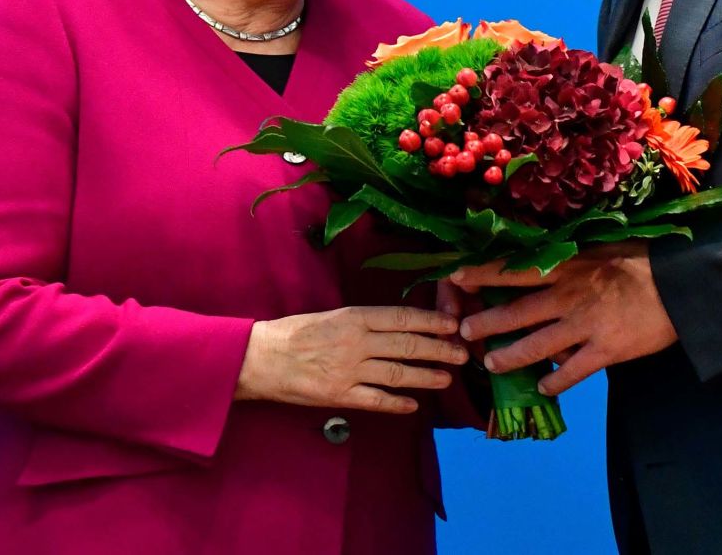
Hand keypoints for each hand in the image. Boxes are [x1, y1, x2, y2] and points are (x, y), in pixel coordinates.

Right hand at [235, 305, 466, 413]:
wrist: (259, 358)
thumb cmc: (294, 333)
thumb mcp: (331, 316)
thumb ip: (363, 322)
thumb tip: (398, 325)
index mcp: (354, 317)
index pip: (403, 317)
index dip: (431, 321)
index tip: (453, 324)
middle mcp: (356, 342)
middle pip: (407, 345)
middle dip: (439, 349)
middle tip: (462, 352)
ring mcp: (349, 370)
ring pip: (398, 373)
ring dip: (426, 376)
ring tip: (446, 378)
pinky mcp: (339, 395)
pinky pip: (376, 400)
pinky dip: (397, 403)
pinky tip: (413, 405)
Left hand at [451, 243, 676, 395]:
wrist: (681, 283)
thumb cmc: (643, 259)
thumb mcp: (600, 249)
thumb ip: (570, 261)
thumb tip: (541, 266)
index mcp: (567, 266)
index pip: (514, 269)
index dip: (482, 273)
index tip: (456, 276)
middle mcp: (568, 296)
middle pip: (516, 311)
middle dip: (486, 323)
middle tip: (463, 332)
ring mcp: (585, 326)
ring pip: (536, 345)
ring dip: (509, 356)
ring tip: (490, 364)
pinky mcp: (605, 351)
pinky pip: (572, 371)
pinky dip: (555, 382)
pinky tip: (544, 388)